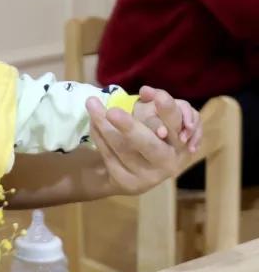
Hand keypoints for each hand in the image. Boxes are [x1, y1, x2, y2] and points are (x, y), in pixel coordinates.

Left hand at [85, 93, 199, 195]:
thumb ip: (156, 104)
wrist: (135, 174)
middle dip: (130, 127)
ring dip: (104, 126)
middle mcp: (168, 161)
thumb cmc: (150, 138)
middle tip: (111, 111)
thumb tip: (146, 92)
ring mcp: (147, 175)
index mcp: (181, 143)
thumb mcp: (158, 120)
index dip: (164, 108)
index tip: (144, 90)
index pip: (175, 123)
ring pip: (123, 149)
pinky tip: (92, 121)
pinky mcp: (126, 181)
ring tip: (92, 104)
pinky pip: (109, 156)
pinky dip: (99, 136)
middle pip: (149, 144)